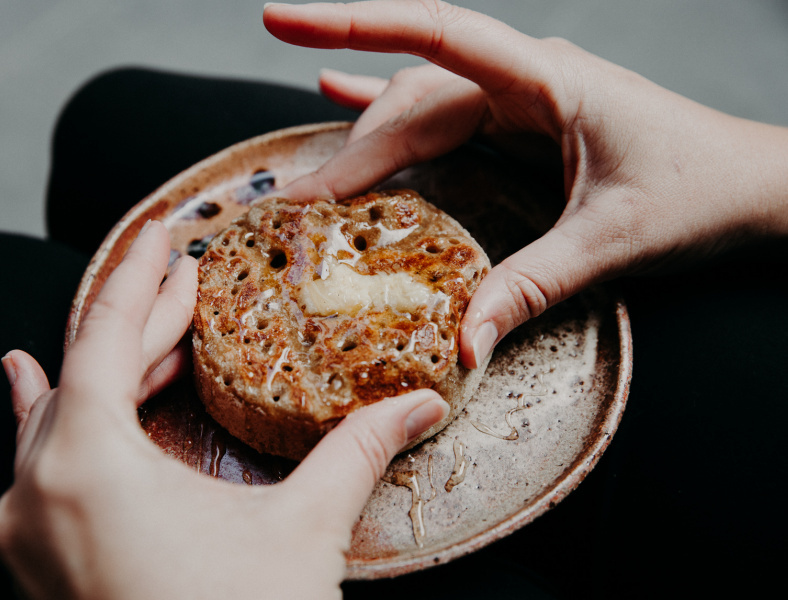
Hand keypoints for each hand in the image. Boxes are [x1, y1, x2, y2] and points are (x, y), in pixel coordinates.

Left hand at [0, 220, 448, 599]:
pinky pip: (32, 462)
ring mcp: (27, 534)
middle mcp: (36, 493)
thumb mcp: (301, 534)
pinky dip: (45, 413)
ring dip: (108, 365)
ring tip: (146, 324)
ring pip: (59, 415)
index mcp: (86, 465)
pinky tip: (30, 383)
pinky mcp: (38, 563)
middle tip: (185, 280)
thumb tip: (419, 406)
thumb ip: (357, 454)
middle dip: (141, 319)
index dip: (141, 278)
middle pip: (86, 370)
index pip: (105, 334)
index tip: (165, 239)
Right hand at [264, 0, 787, 366]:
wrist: (752, 188)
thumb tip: (464, 341)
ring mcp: (520, 99)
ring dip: (366, 144)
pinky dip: (388, 110)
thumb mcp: (611, 242)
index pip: (434, 36)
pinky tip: (340, 91)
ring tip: (315, 185)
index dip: (352, 24)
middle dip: (352, 151)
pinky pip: (440, 113)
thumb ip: (531, 286)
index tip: (281, 20)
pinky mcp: (520, 123)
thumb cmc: (699, 194)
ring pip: (421, 110)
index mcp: (546, 80)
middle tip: (295, 203)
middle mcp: (524, 79)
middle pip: (412, 99)